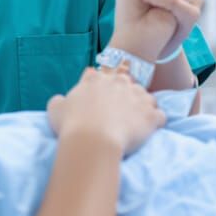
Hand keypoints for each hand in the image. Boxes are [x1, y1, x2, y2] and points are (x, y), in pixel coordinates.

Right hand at [46, 67, 165, 155]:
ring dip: (142, 106)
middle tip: (118, 110)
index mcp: (96, 80)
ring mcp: (138, 97)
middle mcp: (119, 83)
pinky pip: (160, 116)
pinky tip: (149, 131)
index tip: (98, 97)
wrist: (93, 142)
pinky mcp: (151, 115)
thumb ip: (58, 101)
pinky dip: (156, 123)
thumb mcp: (55, 110)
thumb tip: (60, 100)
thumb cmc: (71, 126)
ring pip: (147, 97)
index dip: (100, 84)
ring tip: (135, 123)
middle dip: (124, 92)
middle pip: (127, 80)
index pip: (100, 73)